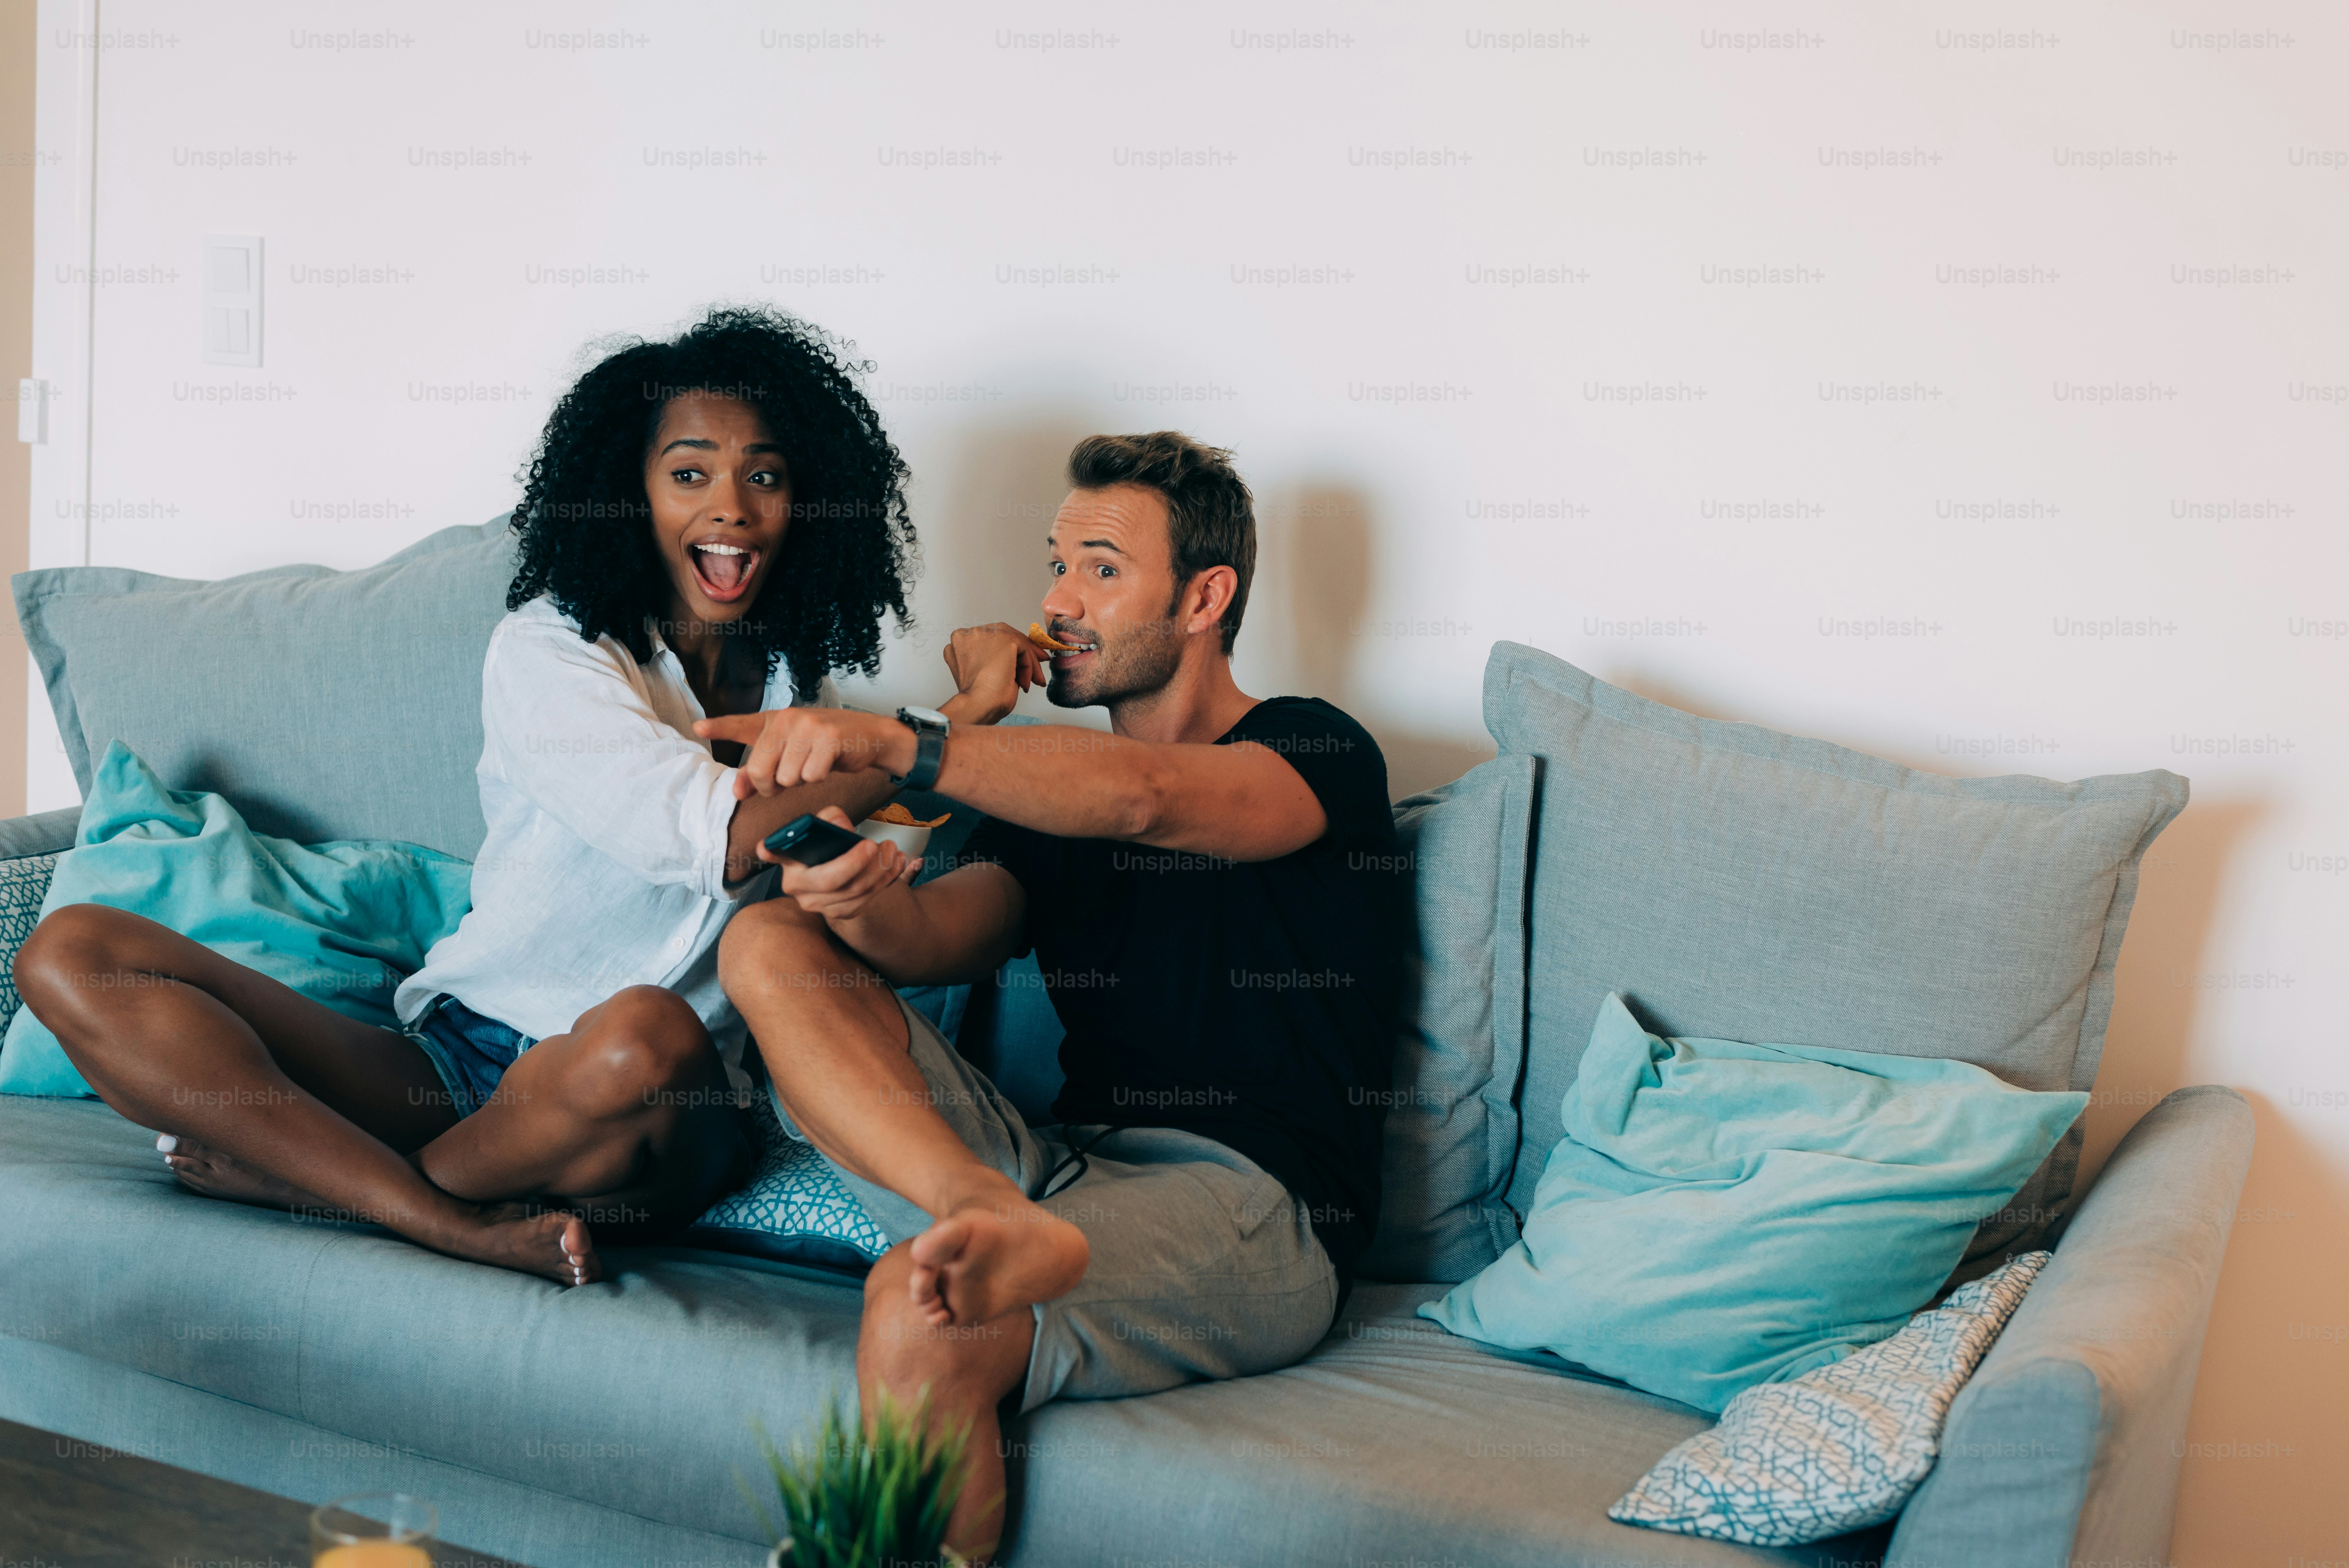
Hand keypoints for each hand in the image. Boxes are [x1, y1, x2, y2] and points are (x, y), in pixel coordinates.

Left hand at [694, 708, 909, 799]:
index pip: (742, 724)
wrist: (870, 735)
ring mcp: (809, 726)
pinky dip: (820, 777)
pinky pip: (812, 775)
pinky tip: (829, 764)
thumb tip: (737, 791)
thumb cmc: (828, 746)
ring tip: (813, 766)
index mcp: (775, 721)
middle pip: (762, 769)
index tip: (698, 727)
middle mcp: (788, 718)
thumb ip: (761, 772)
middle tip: (790, 778)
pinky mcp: (829, 737)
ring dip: (801, 781)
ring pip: (787, 777)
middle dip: (774, 785)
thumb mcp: (791, 756)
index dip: (719, 727)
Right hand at [772, 806, 918, 919]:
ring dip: (880, 869)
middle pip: (829, 880)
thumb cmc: (830, 848)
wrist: (842, 876)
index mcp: (789, 863)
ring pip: (854, 891)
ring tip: (893, 849)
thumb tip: (838, 822)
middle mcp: (799, 888)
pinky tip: (899, 863)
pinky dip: (887, 880)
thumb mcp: (827, 830)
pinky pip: (868, 899)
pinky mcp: (842, 913)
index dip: (771, 851)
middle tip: (876, 845)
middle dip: (856, 862)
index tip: (766, 846)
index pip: (776, 855)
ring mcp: (821, 905)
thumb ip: (830, 820)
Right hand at [941, 623, 1043, 725]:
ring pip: (1016, 641)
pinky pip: (1024, 647)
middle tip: (1036, 667)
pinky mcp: (1004, 638)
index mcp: (962, 642)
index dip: (1009, 651)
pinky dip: (1029, 665)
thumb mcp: (985, 673)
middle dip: (1023, 652)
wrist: (978, 704)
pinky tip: (1026, 681)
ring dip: (1029, 662)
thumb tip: (1018, 659)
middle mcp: (970, 634)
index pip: (991, 639)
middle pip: (1005, 635)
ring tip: (1035, 680)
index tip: (1022, 663)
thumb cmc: (978, 697)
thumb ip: (996, 660)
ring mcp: (986, 633)